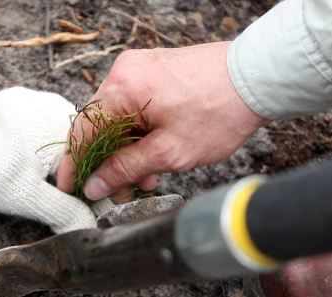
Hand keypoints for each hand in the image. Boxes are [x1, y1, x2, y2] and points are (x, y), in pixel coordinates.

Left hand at [0, 87, 96, 233]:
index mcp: (69, 126)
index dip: (81, 188)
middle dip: (59, 174)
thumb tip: (87, 225)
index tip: (67, 206)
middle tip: (36, 193)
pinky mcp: (10, 100)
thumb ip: (65, 212)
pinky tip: (7, 161)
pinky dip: (23, 146)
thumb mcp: (30, 198)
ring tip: (18, 178)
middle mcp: (56, 105)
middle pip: (70, 149)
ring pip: (48, 139)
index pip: (89, 162)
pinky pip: (28, 128)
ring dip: (41, 160)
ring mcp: (31, 99)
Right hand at [57, 42, 270, 200]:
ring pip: (121, 120)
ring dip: (128, 152)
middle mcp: (126, 72)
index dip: (74, 163)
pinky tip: (154, 159)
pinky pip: (137, 109)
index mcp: (122, 87)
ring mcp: (142, 70)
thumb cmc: (219, 111)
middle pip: (100, 126)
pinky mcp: (157, 73)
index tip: (70, 187)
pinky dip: (141, 136)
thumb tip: (95, 185)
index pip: (82, 130)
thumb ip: (125, 169)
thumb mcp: (169, 151)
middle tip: (118, 193)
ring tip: (147, 180)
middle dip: (109, 163)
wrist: (260, 78)